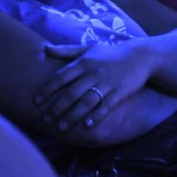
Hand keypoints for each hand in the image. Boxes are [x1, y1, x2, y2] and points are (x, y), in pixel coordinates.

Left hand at [34, 39, 153, 130]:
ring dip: (73, 116)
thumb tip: (44, 49)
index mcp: (84, 62)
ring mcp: (107, 82)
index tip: (35, 102)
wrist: (140, 55)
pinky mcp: (120, 91)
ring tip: (61, 128)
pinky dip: (96, 116)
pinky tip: (87, 126)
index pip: (61, 77)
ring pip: (86, 102)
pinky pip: (106, 106)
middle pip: (71, 93)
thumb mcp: (89, 48)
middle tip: (44, 120)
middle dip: (56, 108)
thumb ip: (66, 51)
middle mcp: (93, 72)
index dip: (47, 90)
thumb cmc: (111, 53)